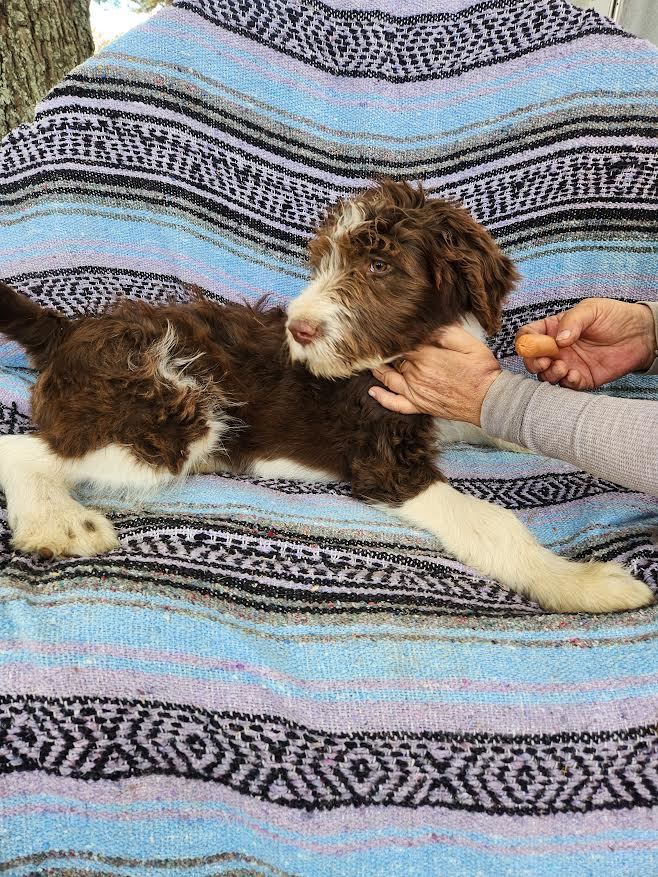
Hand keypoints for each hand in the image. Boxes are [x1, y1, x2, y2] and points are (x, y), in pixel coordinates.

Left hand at [369, 325, 501, 424]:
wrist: (489, 400)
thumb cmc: (481, 370)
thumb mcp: (469, 343)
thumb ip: (446, 332)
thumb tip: (428, 324)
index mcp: (427, 355)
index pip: (402, 342)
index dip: (396, 336)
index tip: (391, 329)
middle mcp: (416, 373)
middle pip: (394, 358)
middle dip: (386, 350)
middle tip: (377, 343)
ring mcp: (415, 391)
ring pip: (389, 377)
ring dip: (379, 369)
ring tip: (372, 361)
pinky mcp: (419, 405)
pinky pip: (395, 403)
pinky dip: (382, 398)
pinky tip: (373, 391)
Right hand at [517, 298, 655, 389]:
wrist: (641, 334)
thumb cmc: (615, 316)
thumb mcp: (591, 309)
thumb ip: (572, 322)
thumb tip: (558, 340)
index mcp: (554, 329)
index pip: (529, 336)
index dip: (526, 342)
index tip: (534, 346)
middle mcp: (557, 349)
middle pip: (532, 360)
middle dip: (534, 363)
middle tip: (546, 362)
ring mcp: (568, 364)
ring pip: (546, 376)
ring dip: (550, 374)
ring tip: (563, 367)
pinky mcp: (582, 379)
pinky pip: (567, 386)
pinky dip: (567, 383)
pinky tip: (576, 375)